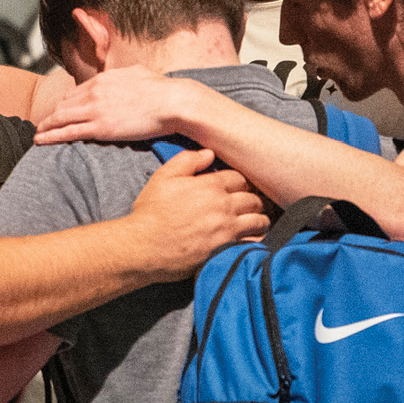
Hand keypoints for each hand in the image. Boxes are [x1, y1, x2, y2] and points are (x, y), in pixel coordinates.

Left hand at [35, 66, 201, 145]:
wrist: (172, 102)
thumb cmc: (162, 89)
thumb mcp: (138, 72)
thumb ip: (125, 75)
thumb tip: (126, 75)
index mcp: (103, 78)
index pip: (76, 92)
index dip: (66, 103)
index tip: (60, 110)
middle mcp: (94, 91)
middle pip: (64, 104)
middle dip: (53, 115)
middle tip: (44, 124)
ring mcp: (95, 109)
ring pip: (61, 118)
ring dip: (46, 126)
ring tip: (37, 134)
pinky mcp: (100, 127)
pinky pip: (68, 132)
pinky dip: (51, 136)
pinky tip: (41, 140)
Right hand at [125, 149, 267, 280]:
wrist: (143, 246)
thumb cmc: (150, 212)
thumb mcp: (163, 177)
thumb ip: (187, 160)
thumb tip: (209, 153)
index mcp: (210, 185)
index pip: (239, 178)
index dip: (240, 182)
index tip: (239, 187)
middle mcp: (223, 206)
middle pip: (252, 198)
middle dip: (253, 199)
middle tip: (252, 203)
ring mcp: (227, 228)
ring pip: (258, 219)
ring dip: (260, 218)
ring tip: (258, 220)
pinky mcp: (226, 249)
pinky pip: (253, 242)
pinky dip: (257, 239)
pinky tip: (254, 238)